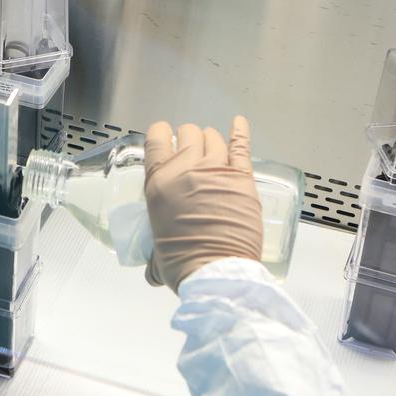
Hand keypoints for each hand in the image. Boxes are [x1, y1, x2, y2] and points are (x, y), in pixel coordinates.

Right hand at [144, 116, 263, 292]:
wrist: (216, 272)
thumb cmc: (182, 263)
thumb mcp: (155, 251)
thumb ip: (152, 252)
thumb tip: (152, 268)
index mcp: (159, 182)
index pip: (156, 139)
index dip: (161, 133)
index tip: (164, 136)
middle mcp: (186, 169)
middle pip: (188, 133)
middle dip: (188, 139)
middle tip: (190, 151)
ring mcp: (217, 171)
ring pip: (212, 137)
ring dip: (209, 140)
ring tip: (210, 150)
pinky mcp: (242, 179)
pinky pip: (241, 145)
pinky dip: (240, 131)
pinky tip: (239, 123)